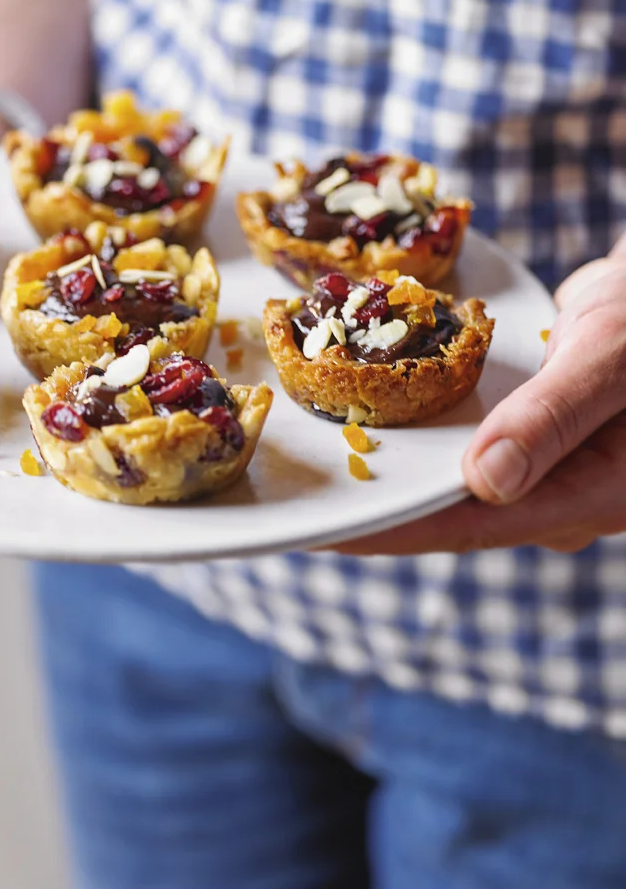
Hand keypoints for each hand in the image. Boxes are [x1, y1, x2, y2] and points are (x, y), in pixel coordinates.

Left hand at [334, 244, 625, 554]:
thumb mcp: (609, 355)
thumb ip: (553, 416)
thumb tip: (485, 482)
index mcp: (586, 495)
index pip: (470, 525)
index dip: (391, 530)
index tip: (322, 532)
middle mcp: (554, 493)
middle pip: (446, 509)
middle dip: (373, 504)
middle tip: (294, 502)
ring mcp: (537, 466)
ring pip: (446, 476)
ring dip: (385, 466)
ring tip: (306, 462)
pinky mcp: (520, 434)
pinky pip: (457, 441)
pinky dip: (412, 428)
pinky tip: (357, 412)